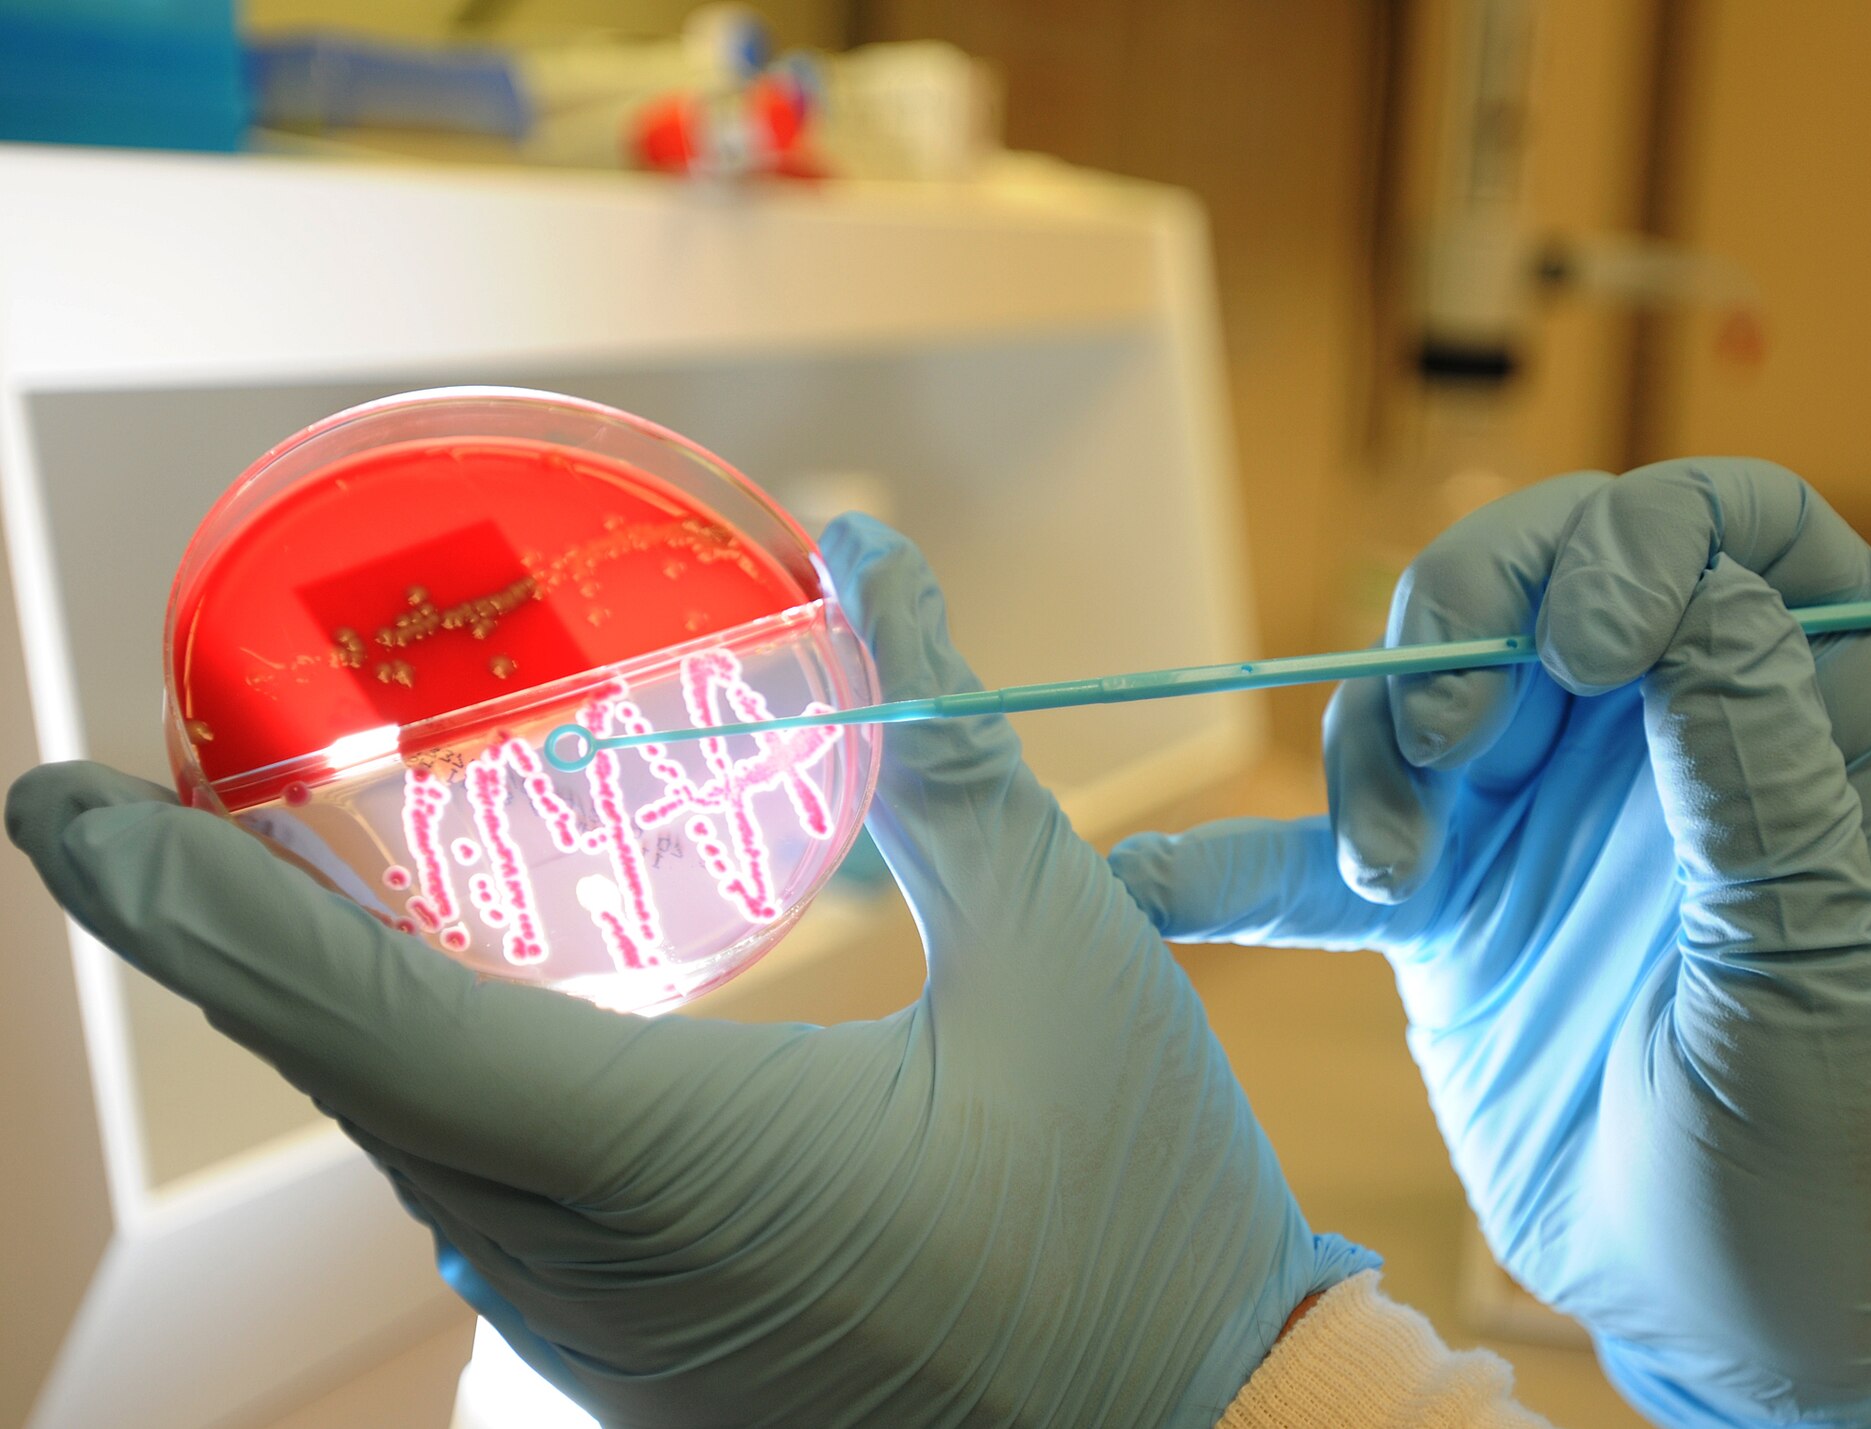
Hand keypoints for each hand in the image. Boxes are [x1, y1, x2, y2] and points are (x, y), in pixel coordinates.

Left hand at [8, 516, 1371, 1428]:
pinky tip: (469, 1025)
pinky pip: (492, 1215)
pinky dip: (441, 1095)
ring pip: (416, 1151)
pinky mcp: (643, 1375)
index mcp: (666, 1152)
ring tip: (304, 882)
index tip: (51, 799)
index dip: (181, 902)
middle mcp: (586, 1265)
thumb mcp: (1059, 949)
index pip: (358, 1011)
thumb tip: (876, 558)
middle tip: (185, 794)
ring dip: (345, 1014)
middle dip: (242, 932)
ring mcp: (604, 1344)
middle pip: (353, 1076)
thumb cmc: (1141, 1206)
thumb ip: (940, 748)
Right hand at [1111, 461, 1870, 1427]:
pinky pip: (1315, 855)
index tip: (1590, 649)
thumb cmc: (1826, 1165)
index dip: (1652, 537)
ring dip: (1375, 762)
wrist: (1716, 1318)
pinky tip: (1155, 884)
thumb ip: (1762, 775)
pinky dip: (1231, 865)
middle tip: (1447, 749)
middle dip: (1469, 626)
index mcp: (1805, 728)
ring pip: (1420, 693)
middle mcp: (1662, 744)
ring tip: (1397, 880)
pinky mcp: (1440, 905)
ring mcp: (1538, 819)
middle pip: (1547, 576)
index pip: (1736, 536)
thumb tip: (1695, 596)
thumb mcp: (1828, 975)